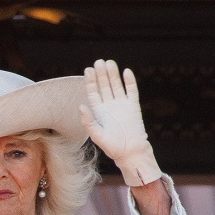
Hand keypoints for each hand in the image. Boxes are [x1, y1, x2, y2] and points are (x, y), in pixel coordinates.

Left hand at [80, 60, 158, 185]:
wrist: (130, 152)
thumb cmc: (111, 146)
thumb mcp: (96, 134)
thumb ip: (88, 121)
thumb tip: (80, 106)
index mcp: (99, 111)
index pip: (93, 92)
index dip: (90, 81)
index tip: (88, 70)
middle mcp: (109, 106)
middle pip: (104, 86)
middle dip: (101, 74)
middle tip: (98, 62)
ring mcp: (122, 105)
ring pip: (116, 86)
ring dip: (113, 75)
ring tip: (109, 62)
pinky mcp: (134, 107)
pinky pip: (132, 91)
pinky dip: (129, 82)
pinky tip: (126, 72)